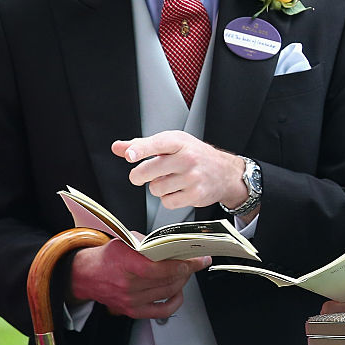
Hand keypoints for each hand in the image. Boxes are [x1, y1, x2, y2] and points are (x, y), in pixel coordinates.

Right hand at [68, 238, 210, 318]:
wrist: (86, 275)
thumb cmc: (107, 256)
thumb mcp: (127, 240)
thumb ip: (150, 243)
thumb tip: (175, 245)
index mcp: (125, 264)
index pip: (158, 269)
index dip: (180, 265)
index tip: (194, 260)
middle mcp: (128, 285)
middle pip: (167, 280)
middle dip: (188, 270)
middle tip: (198, 262)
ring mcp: (130, 300)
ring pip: (167, 292)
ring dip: (183, 281)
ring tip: (188, 272)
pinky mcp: (132, 311)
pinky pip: (161, 311)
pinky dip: (175, 301)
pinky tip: (179, 291)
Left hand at [112, 131, 247, 210]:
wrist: (225, 172)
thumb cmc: (195, 155)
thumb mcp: (172, 143)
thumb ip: (143, 145)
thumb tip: (118, 147)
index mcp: (179, 142)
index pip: (158, 144)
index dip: (141, 150)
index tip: (130, 155)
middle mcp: (187, 158)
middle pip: (149, 171)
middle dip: (139, 175)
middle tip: (142, 174)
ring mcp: (192, 177)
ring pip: (156, 189)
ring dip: (158, 187)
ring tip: (170, 180)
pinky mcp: (196, 194)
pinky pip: (167, 202)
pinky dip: (168, 198)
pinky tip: (179, 190)